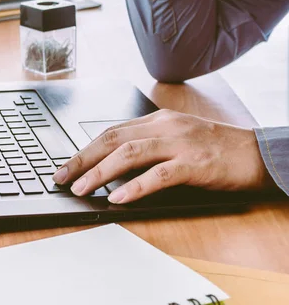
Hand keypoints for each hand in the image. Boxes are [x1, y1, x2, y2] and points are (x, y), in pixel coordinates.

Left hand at [52, 110, 274, 203]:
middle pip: (112, 139)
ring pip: (130, 153)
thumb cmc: (214, 148)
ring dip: (100, 172)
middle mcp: (164, 126)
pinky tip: (119, 198)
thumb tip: (111, 166)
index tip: (65, 166)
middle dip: (82, 159)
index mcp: (156, 120)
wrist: (258, 152)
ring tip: (81, 188)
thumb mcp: (175, 138)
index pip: (111, 132)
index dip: (84, 150)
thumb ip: (146, 146)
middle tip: (61, 178)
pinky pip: (159, 174)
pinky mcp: (196, 162)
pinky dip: (136, 187)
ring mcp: (180, 143)